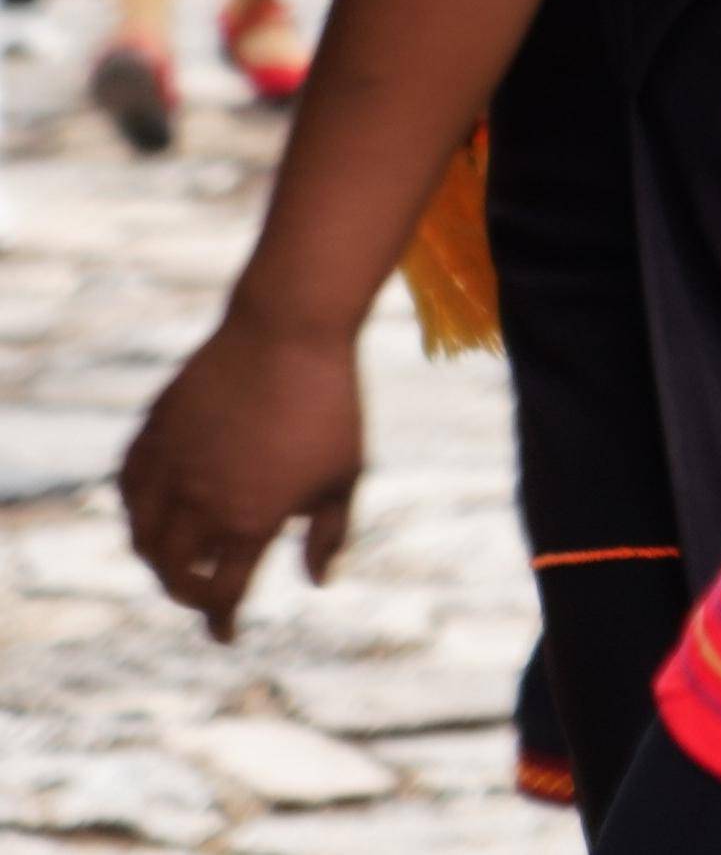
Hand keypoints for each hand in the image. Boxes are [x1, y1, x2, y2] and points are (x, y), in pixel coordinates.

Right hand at [119, 310, 362, 641]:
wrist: (289, 331)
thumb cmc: (331, 405)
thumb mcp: (347, 474)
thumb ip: (330, 534)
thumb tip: (316, 582)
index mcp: (251, 521)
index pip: (223, 594)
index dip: (223, 622)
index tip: (227, 634)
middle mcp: (201, 502)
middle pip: (173, 575)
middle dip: (188, 595)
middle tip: (204, 597)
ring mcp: (170, 467)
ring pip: (142, 537)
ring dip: (156, 560)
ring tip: (176, 561)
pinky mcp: (152, 433)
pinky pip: (128, 488)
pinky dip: (136, 512)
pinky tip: (153, 513)